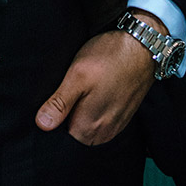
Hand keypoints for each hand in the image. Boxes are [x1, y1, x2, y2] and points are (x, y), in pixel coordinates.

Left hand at [34, 13, 165, 144]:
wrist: (143, 47)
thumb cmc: (109, 58)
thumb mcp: (77, 76)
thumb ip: (59, 104)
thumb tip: (42, 124)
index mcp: (88, 128)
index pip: (59, 138)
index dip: (52, 120)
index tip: (53, 102)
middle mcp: (104, 133)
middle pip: (75, 133)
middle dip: (67, 118)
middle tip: (69, 91)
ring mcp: (116, 126)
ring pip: (89, 127)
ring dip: (82, 113)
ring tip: (83, 89)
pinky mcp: (123, 116)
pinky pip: (102, 120)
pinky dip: (96, 109)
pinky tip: (95, 91)